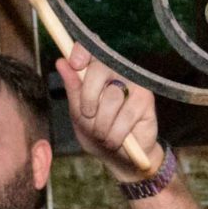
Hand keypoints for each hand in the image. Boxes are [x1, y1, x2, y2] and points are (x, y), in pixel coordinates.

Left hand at [59, 45, 160, 171]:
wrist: (120, 158)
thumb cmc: (98, 132)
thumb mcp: (78, 114)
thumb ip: (73, 89)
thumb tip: (61, 62)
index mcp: (98, 72)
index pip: (90, 50)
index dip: (82, 52)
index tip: (75, 63)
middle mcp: (117, 72)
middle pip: (99, 70)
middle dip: (88, 98)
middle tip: (88, 116)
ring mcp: (134, 84)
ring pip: (112, 97)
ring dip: (102, 123)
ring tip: (103, 135)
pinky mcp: (146, 100)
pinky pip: (125, 116)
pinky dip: (115, 134)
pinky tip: (116, 140)